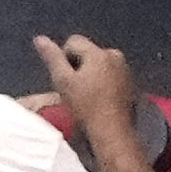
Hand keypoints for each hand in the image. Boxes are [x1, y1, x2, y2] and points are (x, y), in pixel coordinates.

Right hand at [34, 31, 149, 169]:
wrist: (113, 132)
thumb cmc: (86, 107)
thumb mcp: (63, 82)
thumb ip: (52, 57)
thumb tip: (39, 38)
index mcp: (99, 53)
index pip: (73, 41)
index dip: (63, 58)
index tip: (64, 80)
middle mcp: (115, 56)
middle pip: (87, 53)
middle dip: (78, 66)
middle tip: (74, 90)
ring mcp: (125, 70)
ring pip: (99, 65)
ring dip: (91, 75)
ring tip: (87, 97)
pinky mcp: (131, 84)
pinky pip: (111, 75)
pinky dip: (103, 83)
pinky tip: (99, 100)